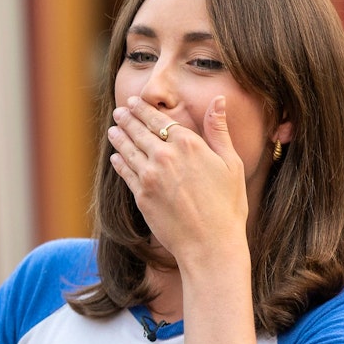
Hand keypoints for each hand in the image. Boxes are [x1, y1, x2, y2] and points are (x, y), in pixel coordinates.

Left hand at [107, 96, 247, 263]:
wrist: (210, 244)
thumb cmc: (227, 206)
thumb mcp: (231, 163)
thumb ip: (219, 130)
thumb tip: (218, 100)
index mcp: (189, 144)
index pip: (159, 119)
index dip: (144, 110)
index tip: (134, 103)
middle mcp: (166, 156)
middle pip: (140, 132)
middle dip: (127, 119)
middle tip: (119, 112)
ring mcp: (150, 176)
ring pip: (128, 150)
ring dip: (119, 137)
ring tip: (112, 129)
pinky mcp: (141, 195)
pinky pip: (126, 173)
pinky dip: (119, 162)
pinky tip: (115, 157)